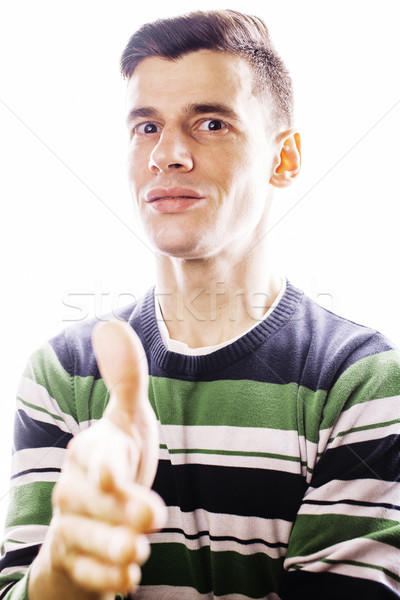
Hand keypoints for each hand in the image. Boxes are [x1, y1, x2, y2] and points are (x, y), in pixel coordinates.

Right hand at [29, 320, 165, 598]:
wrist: (92, 511)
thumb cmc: (115, 459)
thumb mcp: (127, 420)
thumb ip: (125, 379)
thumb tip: (111, 325)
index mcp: (89, 451)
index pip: (94, 460)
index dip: (105, 470)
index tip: (116, 479)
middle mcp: (72, 488)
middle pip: (89, 503)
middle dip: (119, 513)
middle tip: (153, 521)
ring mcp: (70, 525)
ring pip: (83, 540)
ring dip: (112, 549)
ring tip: (138, 556)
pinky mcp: (74, 559)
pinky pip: (84, 573)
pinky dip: (104, 579)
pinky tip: (126, 581)